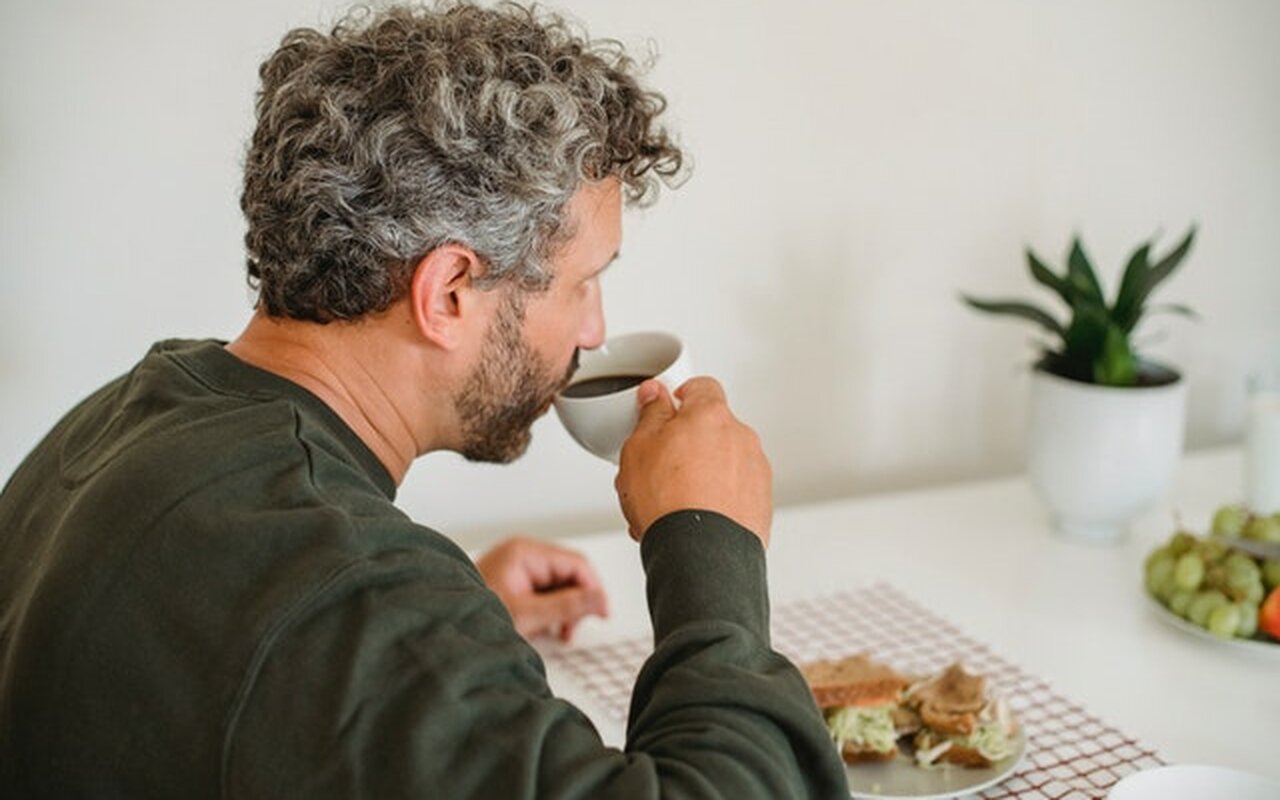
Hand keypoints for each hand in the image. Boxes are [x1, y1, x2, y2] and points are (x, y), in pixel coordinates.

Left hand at [475, 536, 608, 641]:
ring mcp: (517, 569)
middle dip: (576, 604)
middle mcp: (522, 555)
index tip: (602, 613)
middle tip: (572, 629)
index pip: (577, 564)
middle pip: (569, 575)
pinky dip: (548, 613)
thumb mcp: (526, 615)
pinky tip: (543, 630)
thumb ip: (567, 606)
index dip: (594, 589)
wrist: (440, 630)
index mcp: (526, 552)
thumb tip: (600, 599)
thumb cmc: (472, 615)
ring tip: (556, 633)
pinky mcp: (512, 584)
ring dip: (563, 611)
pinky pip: (543, 594)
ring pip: (558, 587)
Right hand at [614, 377, 771, 545]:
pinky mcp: (761, 504)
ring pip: (723, 463)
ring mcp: (756, 472)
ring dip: (699, 475)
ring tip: (670, 503)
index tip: (666, 408)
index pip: (701, 386)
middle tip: (659, 466)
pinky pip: (734, 493)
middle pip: (712, 429)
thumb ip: (650, 414)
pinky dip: (716, 501)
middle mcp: (741, 438)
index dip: (680, 396)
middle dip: (687, 444)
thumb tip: (655, 395)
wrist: (699, 555)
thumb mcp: (639, 447)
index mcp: (712, 415)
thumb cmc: (669, 502)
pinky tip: (690, 520)